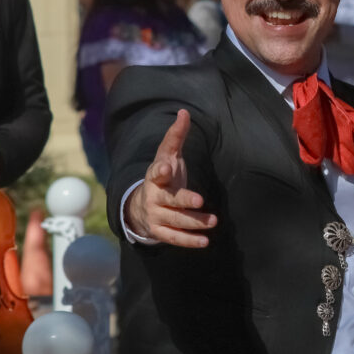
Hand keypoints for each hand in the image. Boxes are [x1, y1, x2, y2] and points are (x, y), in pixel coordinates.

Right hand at [124, 110, 216, 247]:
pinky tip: (205, 241)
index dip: (161, 171)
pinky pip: (174, 238)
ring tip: (213, 221)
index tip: (167, 168)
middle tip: (200, 200)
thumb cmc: (162, 176)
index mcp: (155, 177)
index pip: (156, 173)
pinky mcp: (159, 232)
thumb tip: (184, 112)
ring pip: (174, 220)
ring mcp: (155, 215)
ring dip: (194, 222)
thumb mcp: (167, 156)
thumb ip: (176, 137)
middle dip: (184, 200)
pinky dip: (189, 241)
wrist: (140, 206)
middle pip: (168, 199)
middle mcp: (153, 196)